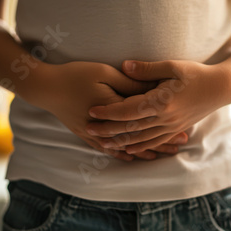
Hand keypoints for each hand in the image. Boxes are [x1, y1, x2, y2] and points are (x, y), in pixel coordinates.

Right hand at [29, 61, 187, 160]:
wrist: (45, 88)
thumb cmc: (75, 75)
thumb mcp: (104, 72)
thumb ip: (129, 82)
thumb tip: (152, 88)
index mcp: (115, 109)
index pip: (145, 116)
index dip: (165, 120)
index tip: (185, 122)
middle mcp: (108, 127)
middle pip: (141, 136)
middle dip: (163, 140)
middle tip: (182, 143)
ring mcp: (96, 135)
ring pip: (128, 147)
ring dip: (147, 150)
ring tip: (165, 153)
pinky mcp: (88, 136)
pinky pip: (110, 150)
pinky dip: (124, 153)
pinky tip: (133, 158)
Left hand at [85, 60, 228, 153]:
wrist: (220, 89)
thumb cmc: (196, 74)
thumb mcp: (172, 66)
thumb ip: (147, 69)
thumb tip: (124, 66)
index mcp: (162, 101)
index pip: (128, 110)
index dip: (108, 111)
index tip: (92, 111)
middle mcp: (165, 118)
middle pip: (130, 127)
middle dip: (108, 130)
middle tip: (88, 129)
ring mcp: (170, 126)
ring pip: (140, 139)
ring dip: (120, 141)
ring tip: (101, 143)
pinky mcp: (175, 129)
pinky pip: (154, 142)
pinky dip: (140, 147)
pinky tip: (127, 150)